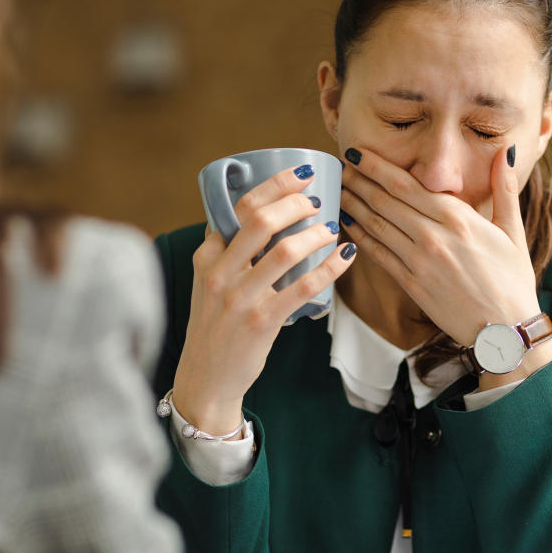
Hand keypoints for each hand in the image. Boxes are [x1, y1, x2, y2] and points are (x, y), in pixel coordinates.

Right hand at [173, 166, 356, 433]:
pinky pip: (303, 287)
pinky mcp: (261, 322)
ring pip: (284, 251)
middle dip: (296, 203)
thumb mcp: (209, 283)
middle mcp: (219, 273)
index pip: (239, 208)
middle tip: (318, 201)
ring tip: (332, 229)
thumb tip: (262, 216)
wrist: (206, 378)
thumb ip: (228, 252)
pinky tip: (345, 256)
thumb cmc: (216, 326)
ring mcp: (240, 298)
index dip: (274, 185)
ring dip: (315, 235)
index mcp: (207, 257)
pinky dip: (330, 267)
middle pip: (261, 221)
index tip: (301, 174)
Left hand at [339, 146, 551, 384]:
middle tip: (339, 165)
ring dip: (354, 204)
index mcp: (458, 218)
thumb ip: (504, 188)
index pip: (406, 184)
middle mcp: (434, 236)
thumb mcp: (513, 231)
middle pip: (385, 200)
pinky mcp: (411, 284)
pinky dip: (360, 237)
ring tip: (338, 189)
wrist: (506, 331)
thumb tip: (506, 150)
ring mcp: (419, 261)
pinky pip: (379, 255)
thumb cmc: (512, 280)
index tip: (356, 152)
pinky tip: (348, 224)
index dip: (376, 166)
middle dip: (359, 180)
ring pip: (377, 225)